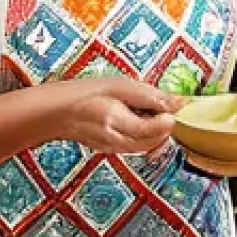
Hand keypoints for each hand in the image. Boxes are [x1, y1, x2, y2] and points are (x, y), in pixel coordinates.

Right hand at [45, 77, 184, 154]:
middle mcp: (115, 140)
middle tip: (160, 107)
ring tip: (144, 112)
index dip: (169, 117)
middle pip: (155, 141)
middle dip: (164, 126)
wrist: (58, 110)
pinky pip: (136, 147)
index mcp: (116, 122)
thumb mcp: (119, 86)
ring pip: (147, 147)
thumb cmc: (85, 93)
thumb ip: (150, 95)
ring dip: (154, 132)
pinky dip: (143, 136)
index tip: (171, 105)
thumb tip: (178, 103)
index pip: (156, 129)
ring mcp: (113, 149)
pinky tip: (134, 120)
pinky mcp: (111, 151)